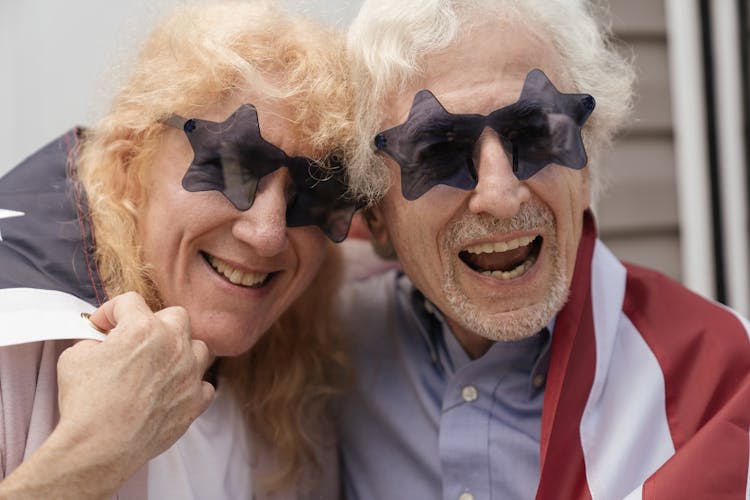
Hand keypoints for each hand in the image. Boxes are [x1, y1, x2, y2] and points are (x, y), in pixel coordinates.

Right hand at [0, 292, 214, 499]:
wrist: (101, 447)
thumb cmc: (86, 403)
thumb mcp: (75, 358)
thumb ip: (94, 341)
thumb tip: (101, 343)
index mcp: (143, 328)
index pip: (130, 302)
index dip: (112, 311)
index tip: (104, 326)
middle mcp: (173, 345)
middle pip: (176, 316)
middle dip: (155, 323)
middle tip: (136, 341)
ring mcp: (190, 372)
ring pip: (198, 347)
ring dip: (181, 351)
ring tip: (161, 364)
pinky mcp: (196, 400)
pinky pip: (204, 384)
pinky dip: (190, 385)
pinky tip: (172, 391)